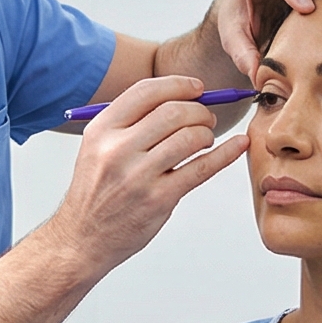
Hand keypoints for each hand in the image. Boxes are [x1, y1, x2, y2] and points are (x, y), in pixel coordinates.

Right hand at [45, 77, 249, 275]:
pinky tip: (238, 145)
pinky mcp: (159, 198)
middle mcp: (118, 149)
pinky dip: (226, 153)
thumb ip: (130, 123)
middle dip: (199, 111)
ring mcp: (139, 175)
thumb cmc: (97, 191)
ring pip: (190, 137)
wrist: (83, 237)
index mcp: (101, 130)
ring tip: (205, 139)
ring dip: (207, 133)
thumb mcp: (97, 148)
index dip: (178, 85)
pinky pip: (202, 168)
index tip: (196, 88)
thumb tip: (180, 97)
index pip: (146, 92)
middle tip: (206, 118)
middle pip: (173, 111)